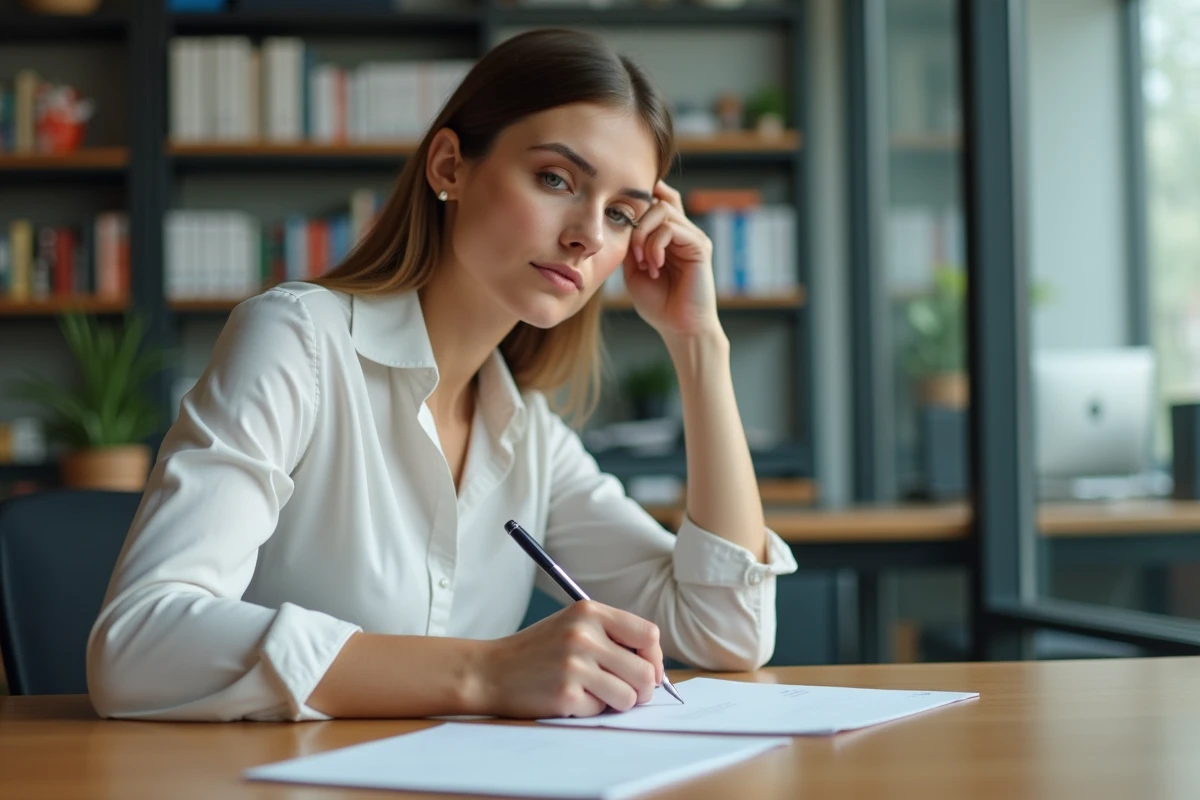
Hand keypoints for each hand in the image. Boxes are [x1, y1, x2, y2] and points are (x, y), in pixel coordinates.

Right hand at [476, 600, 663, 718]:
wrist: (489, 670)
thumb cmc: (538, 651)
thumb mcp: (572, 626)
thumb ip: (611, 636)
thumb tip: (656, 668)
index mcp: (589, 611)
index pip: (648, 635)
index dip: (655, 658)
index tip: (649, 670)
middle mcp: (583, 634)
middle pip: (646, 672)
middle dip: (643, 689)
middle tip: (627, 693)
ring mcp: (574, 664)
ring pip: (629, 697)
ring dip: (617, 702)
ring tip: (593, 693)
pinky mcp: (565, 694)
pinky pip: (600, 711)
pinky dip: (589, 710)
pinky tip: (568, 698)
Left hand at [624, 180, 720, 339]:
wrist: (678, 327)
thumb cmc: (658, 303)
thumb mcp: (634, 269)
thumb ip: (631, 244)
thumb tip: (623, 221)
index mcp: (670, 236)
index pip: (661, 199)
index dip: (645, 196)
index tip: (624, 213)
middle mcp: (684, 232)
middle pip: (658, 201)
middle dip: (637, 224)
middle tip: (634, 256)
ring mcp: (693, 237)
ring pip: (662, 210)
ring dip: (644, 237)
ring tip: (645, 265)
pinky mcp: (700, 246)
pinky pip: (671, 229)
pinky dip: (656, 246)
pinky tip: (655, 267)